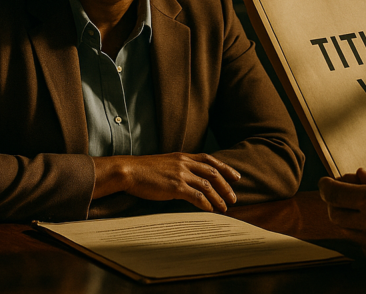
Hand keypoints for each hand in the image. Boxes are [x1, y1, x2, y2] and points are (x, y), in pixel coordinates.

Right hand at [92, 152, 240, 211]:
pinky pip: (196, 196)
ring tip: (224, 207)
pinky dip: (206, 203)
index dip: (225, 168)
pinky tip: (210, 210)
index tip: (236, 177)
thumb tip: (189, 178)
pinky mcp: (175, 186)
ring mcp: (181, 174)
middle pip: (213, 172)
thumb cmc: (144, 170)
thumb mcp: (165, 163)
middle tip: (233, 197)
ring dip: (218, 198)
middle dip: (226, 186)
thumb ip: (179, 167)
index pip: (210, 160)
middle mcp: (185, 163)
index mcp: (183, 156)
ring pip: (208, 185)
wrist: (129, 171)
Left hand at [319, 168, 365, 263]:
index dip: (325, 186)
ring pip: (346, 232)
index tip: (325, 183)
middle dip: (335, 203)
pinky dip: (362, 235)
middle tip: (345, 194)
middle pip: (334, 215)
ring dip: (348, 219)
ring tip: (364, 209)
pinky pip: (361, 246)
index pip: (333, 195)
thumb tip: (356, 175)